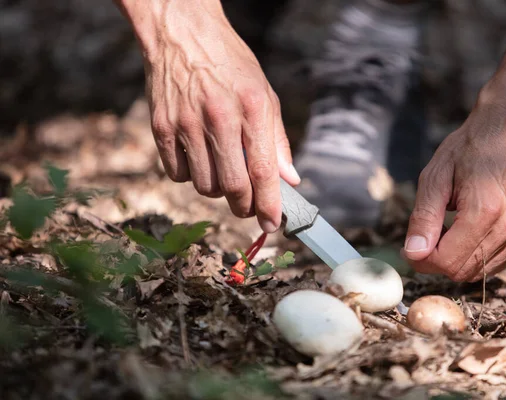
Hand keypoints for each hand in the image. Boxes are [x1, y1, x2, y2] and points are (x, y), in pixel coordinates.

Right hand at [122, 0, 299, 232]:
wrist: (181, 32)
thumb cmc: (229, 64)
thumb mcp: (263, 93)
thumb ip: (277, 140)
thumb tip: (290, 180)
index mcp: (252, 107)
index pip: (263, 170)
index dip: (270, 205)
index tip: (273, 224)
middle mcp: (219, 116)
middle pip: (233, 186)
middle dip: (244, 206)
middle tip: (247, 206)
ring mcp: (186, 123)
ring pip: (204, 186)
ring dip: (217, 189)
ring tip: (222, 169)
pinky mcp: (161, 127)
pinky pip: (177, 174)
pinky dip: (191, 175)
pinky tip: (198, 156)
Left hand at [402, 97, 505, 281]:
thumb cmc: (470, 148)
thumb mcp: (435, 177)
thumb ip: (423, 218)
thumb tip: (413, 254)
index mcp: (486, 210)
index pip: (447, 261)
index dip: (421, 259)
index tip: (408, 246)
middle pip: (462, 271)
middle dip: (436, 260)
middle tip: (425, 235)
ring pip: (478, 272)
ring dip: (455, 258)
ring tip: (447, 227)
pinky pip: (494, 265)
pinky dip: (474, 256)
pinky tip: (466, 231)